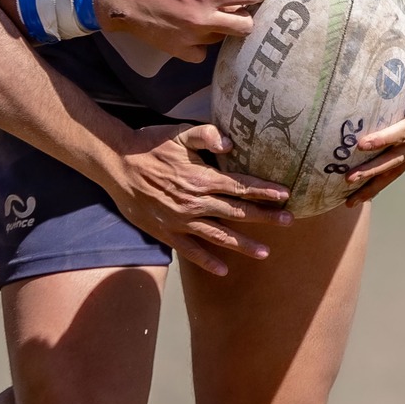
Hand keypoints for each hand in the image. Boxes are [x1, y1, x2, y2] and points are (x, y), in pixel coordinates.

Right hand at [92, 0, 263, 60]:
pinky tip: (198, 32)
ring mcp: (190, 37)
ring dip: (224, 28)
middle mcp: (202, 19)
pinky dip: (204, 44)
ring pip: (224, 39)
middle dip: (247, 15)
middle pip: (245, 26)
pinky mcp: (178, 50)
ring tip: (215, 16)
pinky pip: (203, 53)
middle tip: (237, 7)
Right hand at [100, 123, 291, 277]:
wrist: (116, 164)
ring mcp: (181, 220)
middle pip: (237, 213)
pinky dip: (207, 261)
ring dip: (243, 245)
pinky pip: (191, 251)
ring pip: (219, 235)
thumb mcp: (178, 133)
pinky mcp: (166, 232)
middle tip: (288, 222)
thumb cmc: (149, 145)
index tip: (285, 195)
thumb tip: (231, 143)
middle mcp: (195, 202)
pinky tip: (223, 270)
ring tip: (265, 253)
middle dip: (265, 218)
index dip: (264, 191)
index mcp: (202, 178)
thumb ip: (206, 135)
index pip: (241, 187)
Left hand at [344, 36, 404, 205]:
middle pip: (399, 157)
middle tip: (349, 179)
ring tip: (350, 201)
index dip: (386, 138)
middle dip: (374, 170)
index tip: (362, 144)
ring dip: (374, 184)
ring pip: (395, 168)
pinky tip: (358, 192)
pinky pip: (393, 165)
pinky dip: (378, 179)